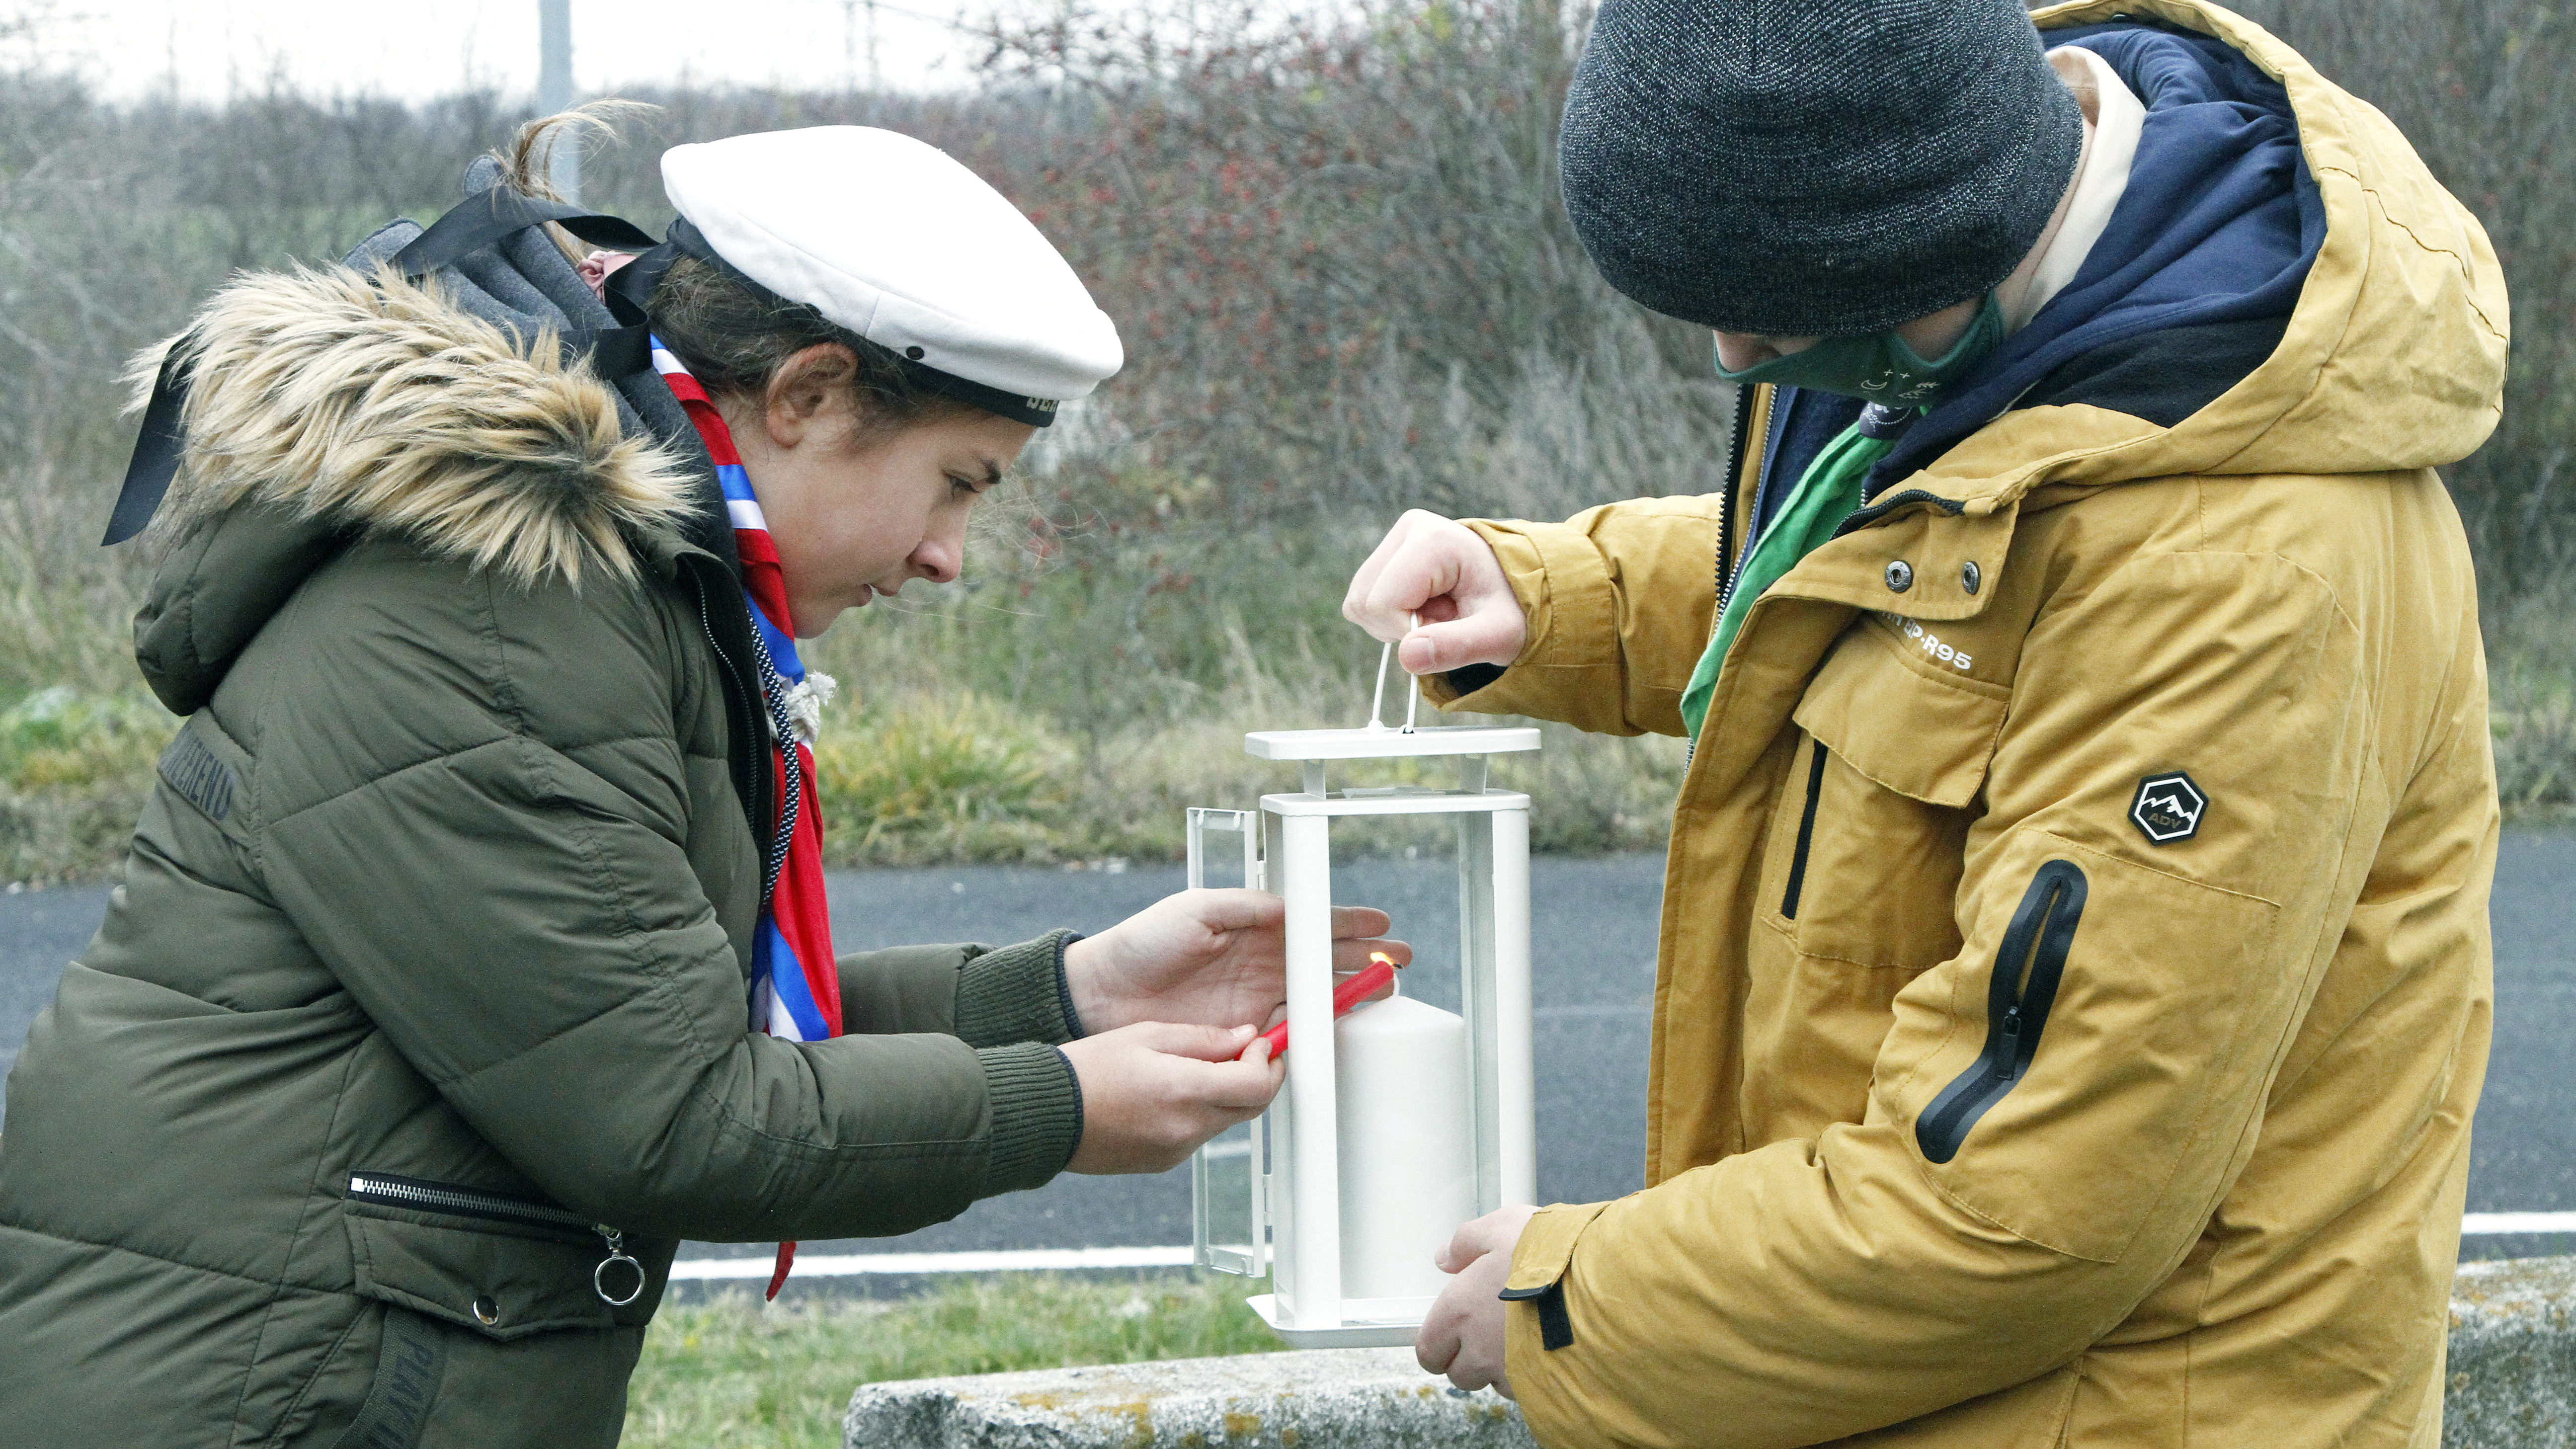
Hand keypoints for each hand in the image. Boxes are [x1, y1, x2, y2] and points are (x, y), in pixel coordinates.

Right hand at [1061, 1023, 1284, 1173]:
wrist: (1044, 1116)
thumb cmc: (1087, 1069)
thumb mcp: (1146, 1035)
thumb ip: (1203, 1038)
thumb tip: (1245, 1036)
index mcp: (1184, 1091)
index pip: (1256, 1086)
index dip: (1267, 1061)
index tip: (1260, 1042)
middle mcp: (1187, 1128)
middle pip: (1251, 1108)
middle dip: (1259, 1078)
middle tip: (1250, 1053)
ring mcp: (1176, 1150)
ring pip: (1225, 1121)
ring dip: (1227, 1095)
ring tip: (1200, 1067)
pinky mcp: (1163, 1162)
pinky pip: (1198, 1135)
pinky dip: (1200, 1112)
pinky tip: (1172, 1092)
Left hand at [1064, 889, 1409, 1036]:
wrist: (1103, 995)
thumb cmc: (1142, 944)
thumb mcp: (1194, 910)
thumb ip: (1245, 906)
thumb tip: (1289, 908)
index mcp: (1253, 927)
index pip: (1312, 923)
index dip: (1347, 923)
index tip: (1380, 925)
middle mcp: (1262, 964)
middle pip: (1326, 961)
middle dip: (1366, 958)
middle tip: (1399, 961)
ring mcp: (1256, 1000)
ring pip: (1318, 997)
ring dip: (1352, 993)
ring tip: (1384, 990)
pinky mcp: (1244, 1035)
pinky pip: (1292, 1033)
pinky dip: (1320, 1030)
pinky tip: (1343, 1026)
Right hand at [1343, 509, 1525, 674]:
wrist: (1517, 589)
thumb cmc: (1512, 610)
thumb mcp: (1497, 635)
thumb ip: (1456, 647)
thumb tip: (1407, 657)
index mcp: (1434, 540)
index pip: (1382, 603)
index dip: (1409, 630)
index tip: (1450, 622)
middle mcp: (1408, 529)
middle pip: (1363, 601)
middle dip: (1400, 626)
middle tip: (1447, 617)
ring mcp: (1395, 539)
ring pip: (1358, 602)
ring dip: (1395, 622)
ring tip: (1440, 611)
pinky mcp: (1388, 554)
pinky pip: (1364, 600)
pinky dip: (1392, 616)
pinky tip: (1427, 607)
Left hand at [1416, 1204, 1539, 1397]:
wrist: (1606, 1286)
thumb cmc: (1552, 1256)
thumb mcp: (1503, 1227)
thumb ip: (1467, 1242)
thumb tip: (1444, 1258)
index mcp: (1460, 1312)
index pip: (1428, 1351)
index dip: (1438, 1343)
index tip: (1450, 1333)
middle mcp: (1480, 1350)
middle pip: (1460, 1374)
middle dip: (1470, 1359)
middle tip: (1491, 1331)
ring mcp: (1512, 1374)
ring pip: (1495, 1383)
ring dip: (1503, 1368)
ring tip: (1528, 1336)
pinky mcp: (1543, 1387)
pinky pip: (1526, 1391)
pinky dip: (1532, 1376)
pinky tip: (1549, 1348)